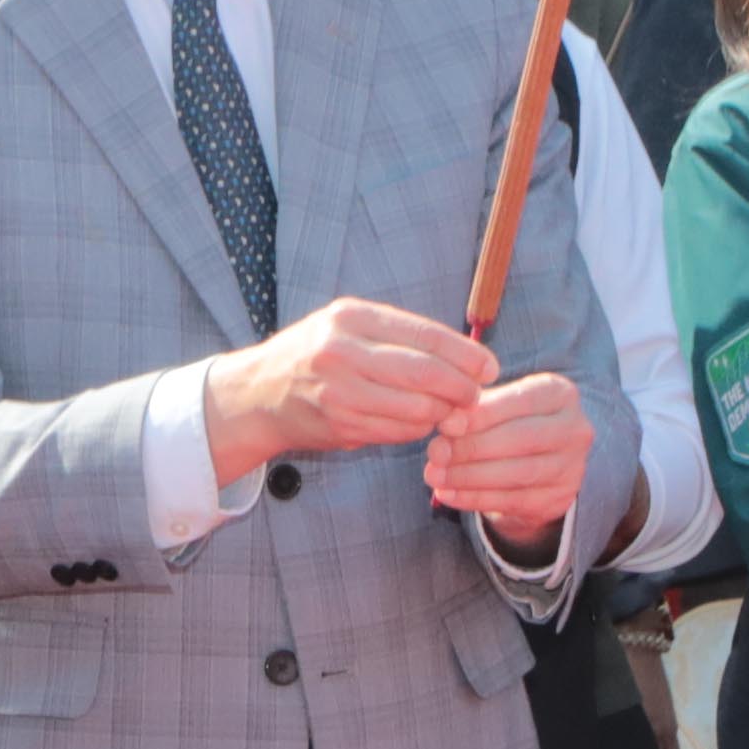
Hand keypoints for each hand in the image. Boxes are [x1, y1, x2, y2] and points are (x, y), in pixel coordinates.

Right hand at [205, 297, 497, 469]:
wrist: (259, 393)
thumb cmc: (316, 355)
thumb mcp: (349, 326)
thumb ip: (400, 337)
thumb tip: (467, 356)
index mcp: (351, 317)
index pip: (425, 335)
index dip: (466, 354)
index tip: (489, 366)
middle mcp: (342, 351)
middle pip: (425, 373)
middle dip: (462, 388)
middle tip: (477, 395)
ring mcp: (339, 391)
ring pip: (416, 407)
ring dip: (442, 412)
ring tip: (448, 409)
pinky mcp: (340, 424)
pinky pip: (398, 431)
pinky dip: (417, 429)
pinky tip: (418, 422)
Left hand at [424, 370, 588, 543]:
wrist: (539, 461)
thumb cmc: (510, 422)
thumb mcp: (499, 404)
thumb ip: (475, 409)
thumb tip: (448, 423)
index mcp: (559, 393)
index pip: (519, 401)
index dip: (480, 415)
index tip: (444, 425)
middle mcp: (575, 429)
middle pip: (521, 439)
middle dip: (472, 447)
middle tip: (435, 453)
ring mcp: (572, 467)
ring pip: (517, 473)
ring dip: (469, 477)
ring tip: (435, 476)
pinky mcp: (559, 499)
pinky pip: (513, 500)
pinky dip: (475, 499)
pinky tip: (447, 495)